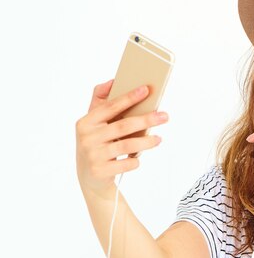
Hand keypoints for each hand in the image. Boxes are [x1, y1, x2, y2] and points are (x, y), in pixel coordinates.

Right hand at [75, 80, 168, 194]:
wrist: (89, 177)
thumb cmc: (96, 144)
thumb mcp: (93, 124)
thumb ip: (101, 102)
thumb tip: (112, 81)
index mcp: (86, 122)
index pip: (110, 107)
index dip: (129, 98)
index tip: (146, 90)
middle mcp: (87, 138)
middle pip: (123, 126)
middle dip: (146, 120)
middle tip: (164, 116)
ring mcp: (93, 155)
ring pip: (126, 145)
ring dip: (146, 141)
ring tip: (159, 138)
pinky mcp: (100, 171)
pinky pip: (126, 163)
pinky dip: (135, 161)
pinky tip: (139, 158)